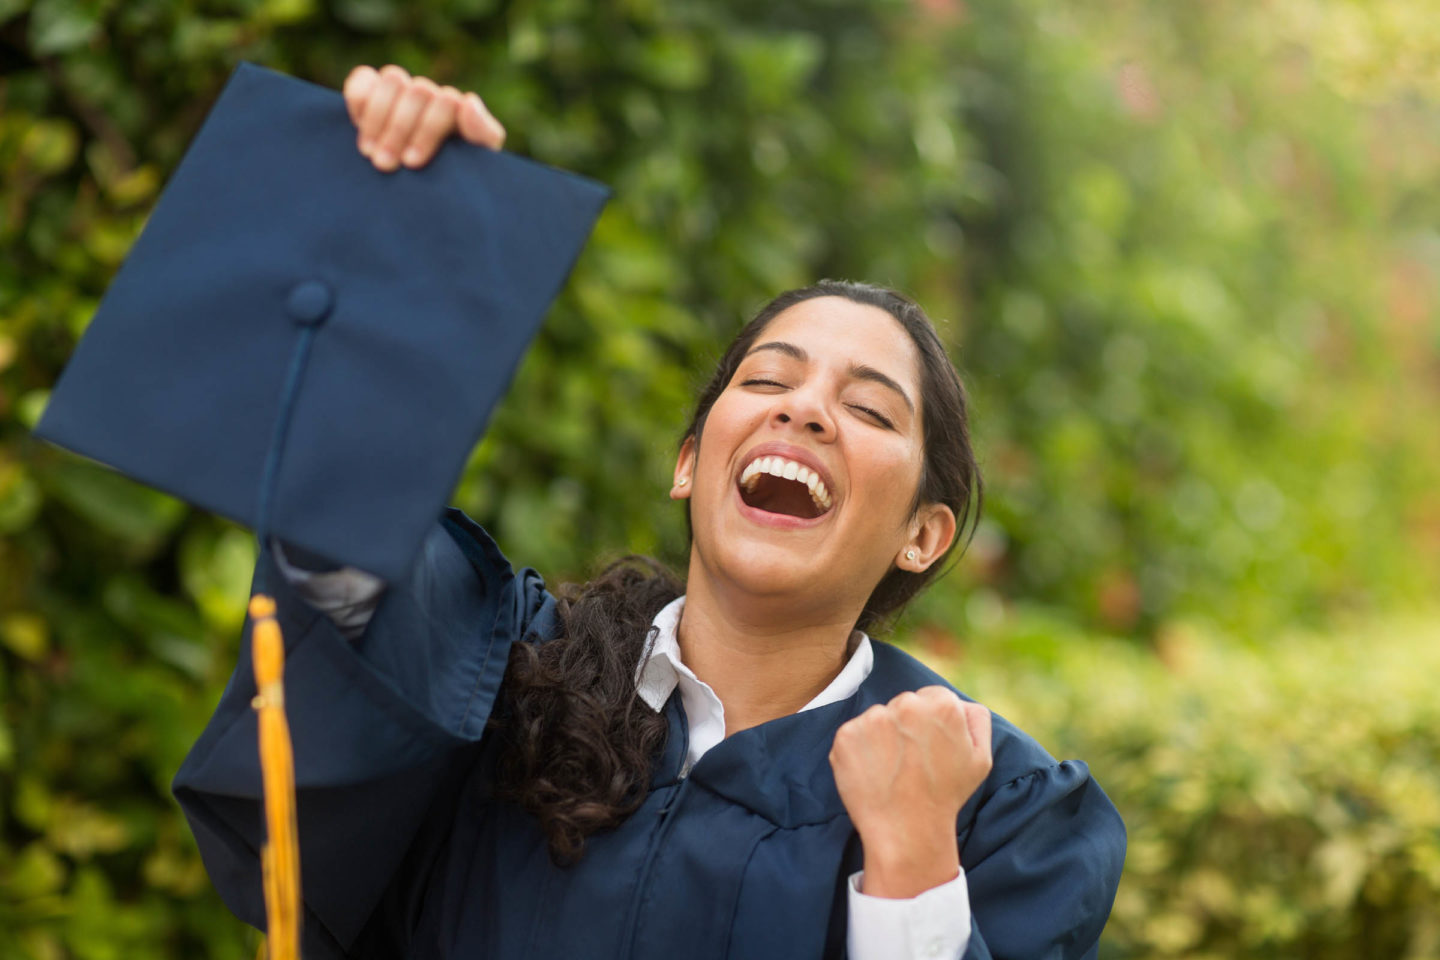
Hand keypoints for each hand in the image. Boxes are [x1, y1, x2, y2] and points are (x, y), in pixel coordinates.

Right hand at [342, 64, 506, 172]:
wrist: (430, 197)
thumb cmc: (456, 180)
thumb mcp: (477, 164)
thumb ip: (483, 133)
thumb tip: (467, 101)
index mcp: (457, 109)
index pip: (446, 102)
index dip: (427, 131)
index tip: (412, 163)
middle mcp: (430, 94)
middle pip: (418, 91)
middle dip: (399, 129)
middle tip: (386, 164)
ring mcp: (402, 90)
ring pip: (393, 80)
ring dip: (378, 117)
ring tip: (369, 152)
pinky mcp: (372, 89)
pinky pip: (363, 78)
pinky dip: (358, 99)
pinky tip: (357, 127)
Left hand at [829, 685, 992, 897]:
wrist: (907, 831)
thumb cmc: (945, 795)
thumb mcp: (981, 758)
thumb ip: (976, 719)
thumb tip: (960, 703)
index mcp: (942, 705)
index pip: (933, 698)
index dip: (932, 724)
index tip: (930, 748)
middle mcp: (906, 704)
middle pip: (904, 704)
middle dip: (907, 726)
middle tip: (912, 762)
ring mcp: (872, 719)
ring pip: (878, 718)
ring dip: (883, 736)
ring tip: (893, 770)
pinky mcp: (846, 736)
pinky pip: (854, 734)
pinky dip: (860, 750)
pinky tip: (874, 772)